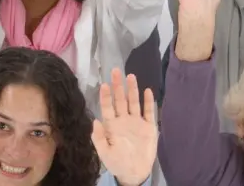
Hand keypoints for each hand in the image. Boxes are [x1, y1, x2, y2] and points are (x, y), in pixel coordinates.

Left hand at [92, 69, 158, 185]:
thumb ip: (98, 138)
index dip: (106, 96)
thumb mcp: (104, 153)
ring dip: (132, 90)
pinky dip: (148, 102)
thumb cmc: (117, 162)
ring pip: (133, 102)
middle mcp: (123, 120)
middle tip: (115, 71)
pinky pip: (148, 112)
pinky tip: (147, 91)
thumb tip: (95, 121)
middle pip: (120, 100)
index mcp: (111, 125)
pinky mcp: (148, 126)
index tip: (104, 84)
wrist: (134, 173)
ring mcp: (136, 122)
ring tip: (130, 76)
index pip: (107, 107)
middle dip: (118, 86)